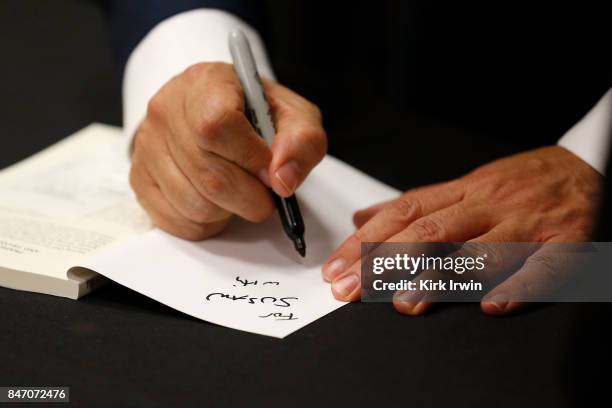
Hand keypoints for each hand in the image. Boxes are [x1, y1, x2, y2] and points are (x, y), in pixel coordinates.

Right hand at [130, 62, 325, 239]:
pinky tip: (218, 201)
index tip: (271, 170)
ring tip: (240, 190)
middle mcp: (166, 111)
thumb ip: (302, 141)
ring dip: (231, 210)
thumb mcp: (293, 114)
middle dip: (251, 197)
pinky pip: (179, 222)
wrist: (212, 110)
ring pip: (195, 204)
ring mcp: (148, 147)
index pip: (216, 125)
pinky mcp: (140, 180)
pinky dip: (209, 223)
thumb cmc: (255, 114)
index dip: (251, 158)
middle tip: (265, 192)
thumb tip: (283, 181)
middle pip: (210, 175)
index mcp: (204, 83)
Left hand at [322, 146, 602, 314]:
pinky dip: (520, 285)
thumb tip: (362, 218)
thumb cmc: (519, 182)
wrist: (586, 167)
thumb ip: (414, 205)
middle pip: (430, 231)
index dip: (366, 242)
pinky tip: (493, 305)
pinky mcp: (567, 240)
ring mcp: (527, 222)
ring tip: (405, 301)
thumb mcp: (465, 184)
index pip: (403, 213)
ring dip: (440, 276)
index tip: (337, 268)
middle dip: (385, 262)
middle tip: (352, 289)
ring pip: (479, 249)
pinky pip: (545, 264)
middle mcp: (489, 205)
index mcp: (463, 191)